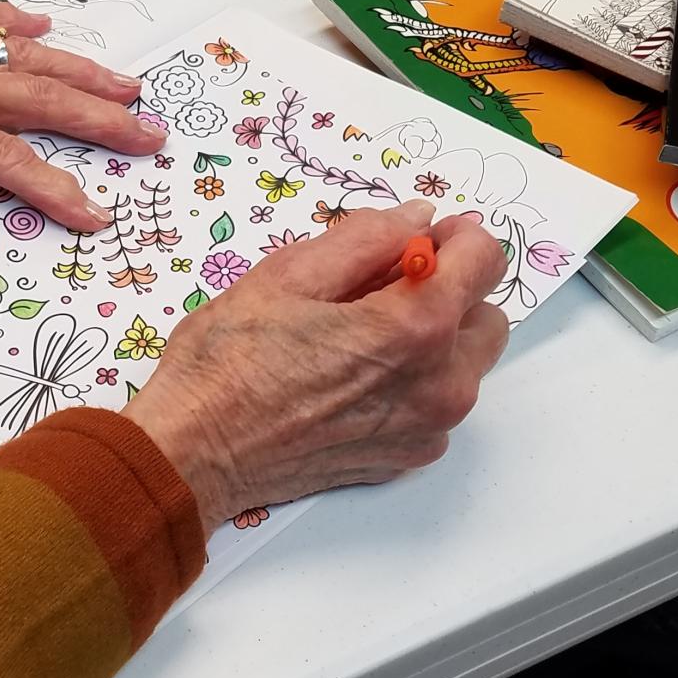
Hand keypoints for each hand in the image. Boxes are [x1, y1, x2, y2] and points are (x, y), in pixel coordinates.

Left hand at [0, 0, 163, 272]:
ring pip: (20, 56)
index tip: (96, 213)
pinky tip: (42, 26)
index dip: (54, 188)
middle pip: (34, 98)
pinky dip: (12, 23)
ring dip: (77, 72)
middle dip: (98, 119)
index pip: (3, 158)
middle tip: (150, 135)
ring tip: (128, 85)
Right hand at [124, 201, 509, 536]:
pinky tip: (348, 379)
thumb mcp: (286, 275)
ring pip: (464, 363)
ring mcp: (426, 429)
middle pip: (485, 315)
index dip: (452, 237)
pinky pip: (435, 406)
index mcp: (415, 329)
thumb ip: (366, 238)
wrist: (192, 454)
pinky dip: (411, 383)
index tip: (416, 239)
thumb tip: (417, 218)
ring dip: (432, 339)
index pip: (485, 259)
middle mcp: (439, 385)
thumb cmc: (225, 363)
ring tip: (355, 338)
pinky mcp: (406, 459)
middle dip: (446, 292)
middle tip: (377, 290)